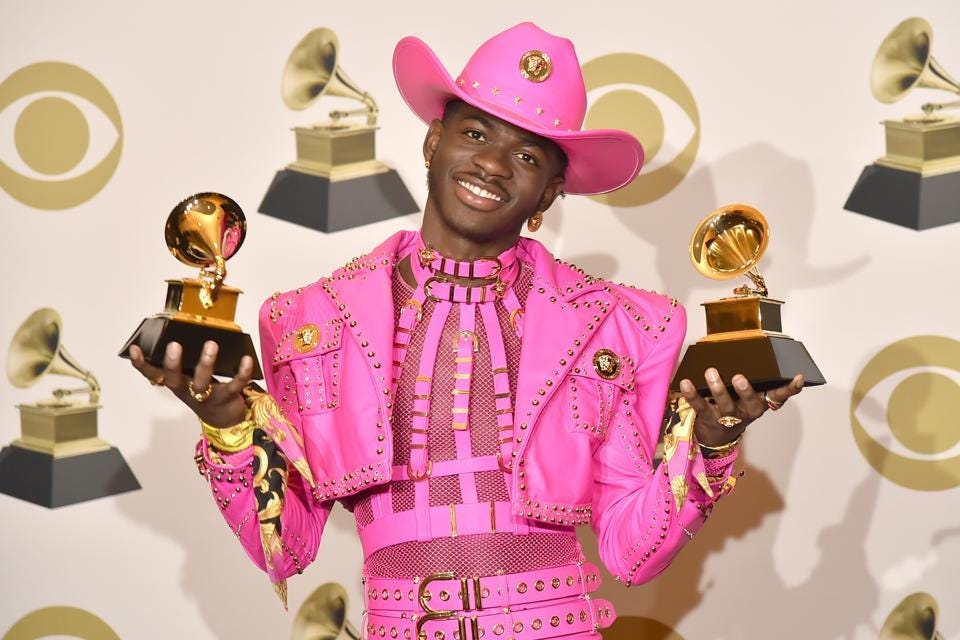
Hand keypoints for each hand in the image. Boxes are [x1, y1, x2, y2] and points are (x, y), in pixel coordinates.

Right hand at [128, 341, 254, 427]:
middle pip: (176, 379)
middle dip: (173, 363)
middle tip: (174, 345)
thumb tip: (180, 332)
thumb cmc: (205, 390)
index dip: (142, 364)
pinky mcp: (227, 398)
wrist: (224, 419)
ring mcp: (206, 396)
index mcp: (176, 383)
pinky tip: (246, 359)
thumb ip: (184, 362)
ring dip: (206, 363)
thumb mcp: (190, 377)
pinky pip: (234, 385)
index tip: (134, 348)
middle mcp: (187, 391)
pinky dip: (242, 372)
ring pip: (203, 382)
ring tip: (211, 344)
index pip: (153, 374)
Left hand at [679, 369, 803, 446]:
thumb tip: (746, 347)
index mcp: (760, 402)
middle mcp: (747, 411)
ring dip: (717, 388)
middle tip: (739, 377)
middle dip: (746, 390)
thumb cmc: (734, 405)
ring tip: (711, 372)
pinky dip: (692, 394)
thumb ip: (751, 377)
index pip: (779, 396)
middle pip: (750, 402)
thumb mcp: (746, 395)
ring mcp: (728, 417)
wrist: (717, 435)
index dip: (790, 388)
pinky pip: (700, 406)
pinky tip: (685, 383)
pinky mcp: (708, 419)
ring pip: (725, 405)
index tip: (798, 376)